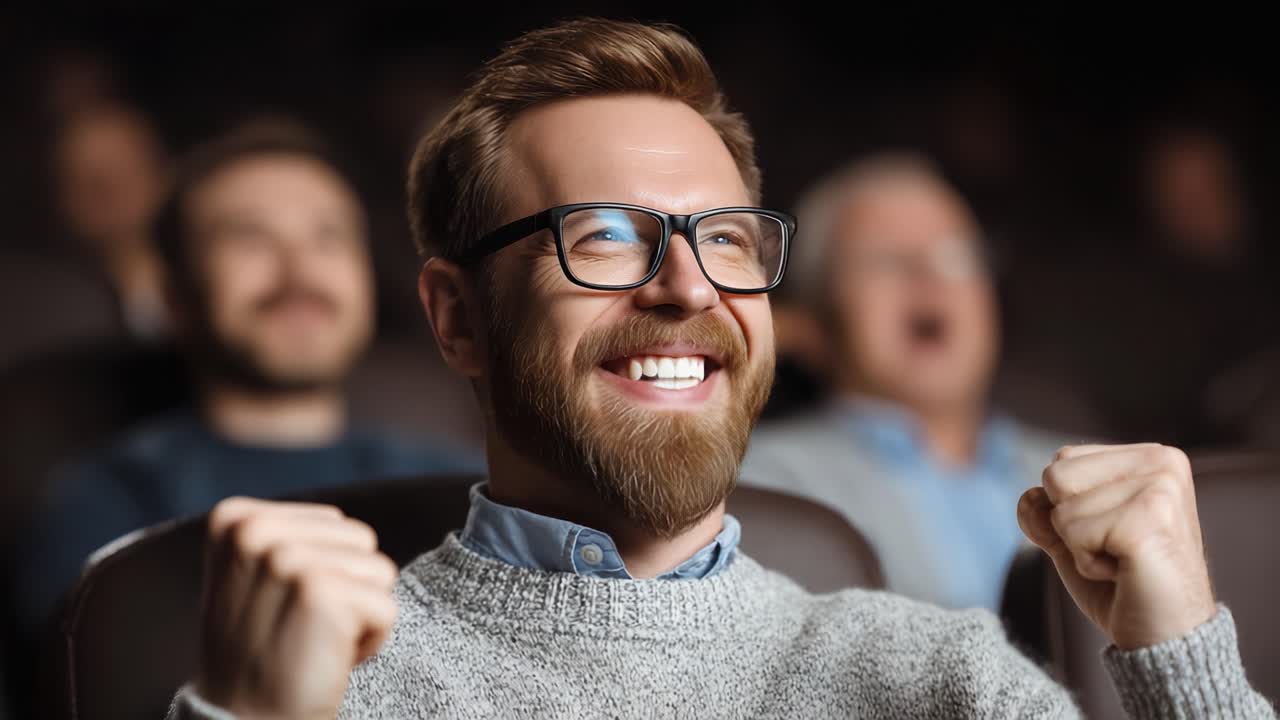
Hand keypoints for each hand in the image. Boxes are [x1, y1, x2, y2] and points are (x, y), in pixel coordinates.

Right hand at [193, 497, 398, 718]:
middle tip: (303, 626)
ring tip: (315, 639)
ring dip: (361, 612)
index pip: (335, 522)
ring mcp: (287, 559)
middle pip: (361, 539)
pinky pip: (387, 607)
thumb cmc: (262, 651)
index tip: (287, 605)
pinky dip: (371, 640)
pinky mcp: (321, 593)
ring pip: (380, 570)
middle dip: (348, 587)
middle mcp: (256, 530)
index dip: (326, 569)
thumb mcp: (255, 575)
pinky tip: (328, 659)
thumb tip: (339, 522)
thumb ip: (290, 536)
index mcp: (237, 518)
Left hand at [1017, 443, 1216, 650]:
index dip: (1070, 509)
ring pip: (1061, 509)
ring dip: (1081, 547)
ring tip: (1124, 562)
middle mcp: (1162, 462)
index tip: (1114, 535)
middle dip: (1071, 525)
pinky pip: (1073, 534)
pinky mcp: (1149, 519)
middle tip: (1117, 551)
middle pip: (1056, 476)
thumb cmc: (1124, 586)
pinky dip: (1088, 564)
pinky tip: (1126, 573)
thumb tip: (1028, 497)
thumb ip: (1044, 511)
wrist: (1164, 639)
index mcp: (1151, 456)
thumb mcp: (1074, 539)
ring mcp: (1159, 488)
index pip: (1062, 461)